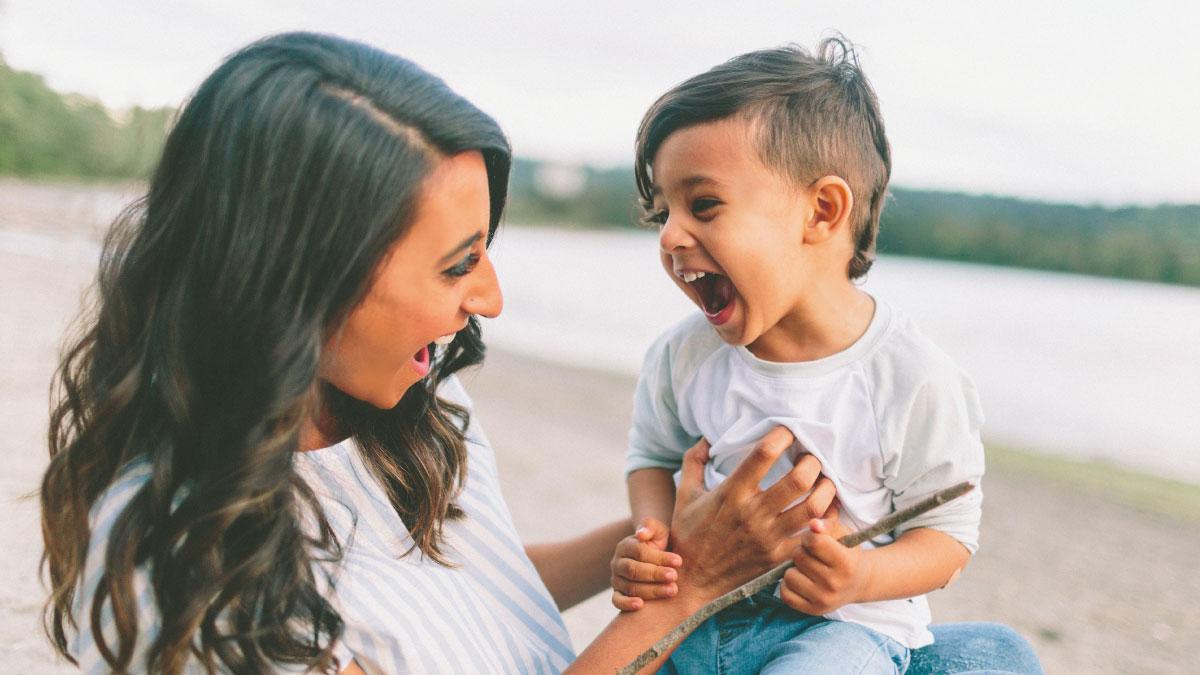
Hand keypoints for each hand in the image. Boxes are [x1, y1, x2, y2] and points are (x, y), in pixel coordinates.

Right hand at [609, 518, 681, 611]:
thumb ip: (650, 526)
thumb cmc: (660, 543)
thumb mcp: (658, 531)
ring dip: (652, 590)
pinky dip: (626, 604)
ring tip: (671, 590)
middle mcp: (618, 563)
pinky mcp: (618, 593)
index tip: (678, 561)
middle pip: (634, 570)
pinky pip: (617, 601)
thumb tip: (641, 534)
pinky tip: (640, 605)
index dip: (659, 557)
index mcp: (626, 546)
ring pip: (630, 587)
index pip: (640, 552)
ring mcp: (616, 579)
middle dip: (656, 574)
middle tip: (674, 576)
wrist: (657, 556)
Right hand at [668, 428, 836, 604]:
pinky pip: (812, 537)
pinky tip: (825, 511)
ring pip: (813, 507)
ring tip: (823, 481)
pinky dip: (825, 521)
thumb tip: (706, 438)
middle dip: (811, 462)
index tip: (787, 431)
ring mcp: (768, 537)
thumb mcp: (684, 495)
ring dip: (825, 489)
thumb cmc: (687, 534)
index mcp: (731, 493)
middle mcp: (753, 513)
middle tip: (810, 458)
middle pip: (798, 480)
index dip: (781, 436)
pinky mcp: (778, 557)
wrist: (692, 580)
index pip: (763, 454)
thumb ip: (693, 462)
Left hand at [780, 508, 871, 614]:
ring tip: (808, 569)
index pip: (814, 542)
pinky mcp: (813, 611)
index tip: (814, 541)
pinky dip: (789, 586)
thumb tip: (813, 524)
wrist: (858, 583)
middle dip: (802, 551)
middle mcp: (835, 584)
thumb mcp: (843, 534)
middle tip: (812, 556)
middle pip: (799, 557)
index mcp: (846, 563)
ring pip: (789, 575)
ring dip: (795, 568)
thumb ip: (828, 524)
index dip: (810, 537)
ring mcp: (823, 600)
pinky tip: (802, 581)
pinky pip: (785, 594)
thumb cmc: (846, 553)